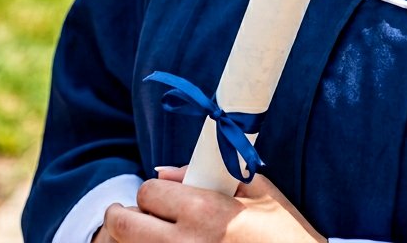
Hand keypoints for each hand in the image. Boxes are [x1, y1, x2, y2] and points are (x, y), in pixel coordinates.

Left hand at [102, 166, 326, 241]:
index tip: (157, 195)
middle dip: (122, 217)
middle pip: (125, 227)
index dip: (150, 191)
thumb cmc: (285, 232)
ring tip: (142, 234)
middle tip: (125, 213)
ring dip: (131, 242)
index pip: (149, 193)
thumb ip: (212, 174)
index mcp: (206, 213)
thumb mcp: (259, 192)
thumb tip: (167, 171)